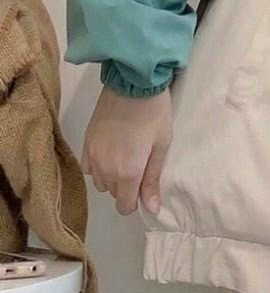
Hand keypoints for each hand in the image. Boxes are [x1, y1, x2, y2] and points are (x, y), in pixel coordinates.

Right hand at [81, 84, 172, 215]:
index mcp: (128, 173)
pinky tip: (112, 151)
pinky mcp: (85, 143)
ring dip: (113, 177)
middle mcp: (106, 170)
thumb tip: (151, 208)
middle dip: (127, 187)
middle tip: (142, 164)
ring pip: (101, 182)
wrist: (132, 84)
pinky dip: (99, 166)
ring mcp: (92, 157)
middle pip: (114, 194)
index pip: (125, 206)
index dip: (135, 202)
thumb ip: (153, 179)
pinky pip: (89, 168)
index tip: (145, 188)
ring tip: (128, 156)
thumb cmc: (155, 114)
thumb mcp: (161, 145)